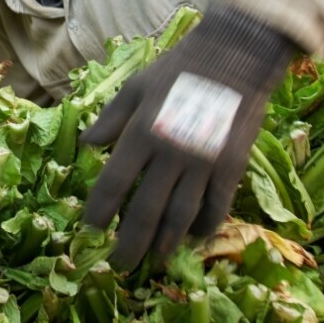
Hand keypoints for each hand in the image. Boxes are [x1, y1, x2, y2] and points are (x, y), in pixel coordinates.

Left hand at [80, 5, 295, 269]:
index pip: (114, 183)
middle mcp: (170, 154)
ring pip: (180, 217)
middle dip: (130, 244)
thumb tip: (87, 145)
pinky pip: (216, 208)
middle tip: (119, 265)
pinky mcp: (232, 167)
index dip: (99, 212)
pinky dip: (203, 228)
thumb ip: (111, 118)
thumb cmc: (180, 68)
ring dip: (165, 244)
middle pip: (146, 211)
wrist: (236, 56)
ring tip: (153, 260)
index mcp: (142, 133)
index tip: (90, 231)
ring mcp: (203, 163)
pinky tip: (192, 239)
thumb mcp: (136, 85)